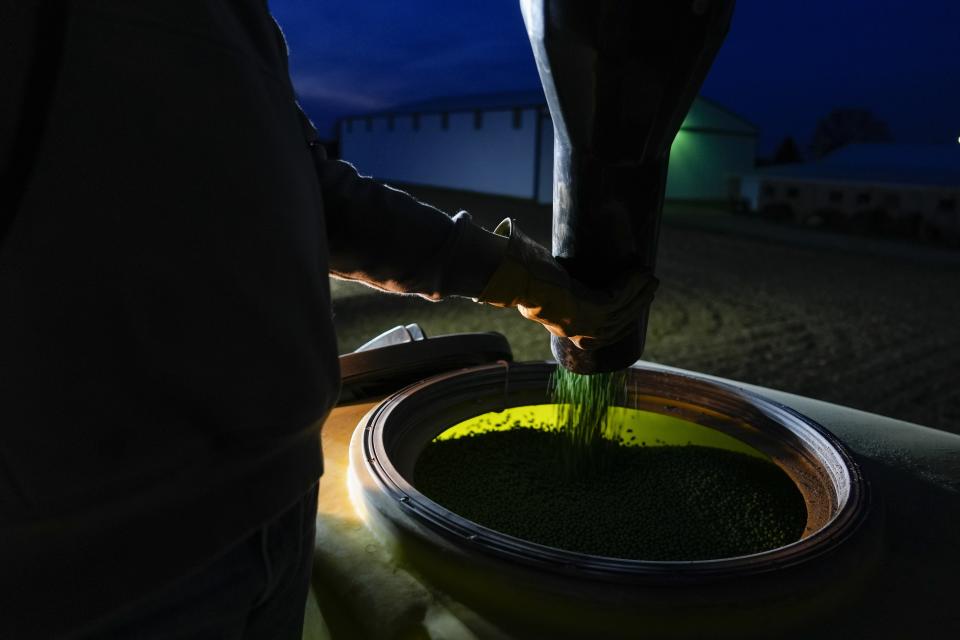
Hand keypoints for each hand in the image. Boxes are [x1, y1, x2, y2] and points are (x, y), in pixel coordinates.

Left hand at [477, 219, 657, 348]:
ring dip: (639, 292)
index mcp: (570, 331)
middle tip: (650, 285)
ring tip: (650, 277)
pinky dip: (631, 285)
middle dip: (638, 303)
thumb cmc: (525, 279)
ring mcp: (584, 324)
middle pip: (619, 322)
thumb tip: (557, 276)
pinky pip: (618, 299)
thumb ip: (557, 291)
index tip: (638, 303)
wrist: (515, 277)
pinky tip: (639, 273)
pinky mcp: (588, 310)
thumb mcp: (545, 289)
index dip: (626, 318)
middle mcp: (578, 333)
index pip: (607, 333)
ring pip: (622, 311)